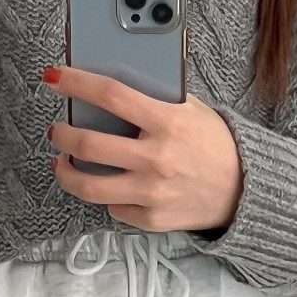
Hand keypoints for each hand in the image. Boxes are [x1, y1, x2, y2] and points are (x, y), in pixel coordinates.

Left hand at [43, 65, 242, 234]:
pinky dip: (105, 193)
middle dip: (63, 134)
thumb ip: (154, 100)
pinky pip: (113, 206)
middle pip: (90, 145)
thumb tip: (109, 91)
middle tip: (58, 130)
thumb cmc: (213, 143)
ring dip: (66, 172)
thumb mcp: (191, 110)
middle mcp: (156, 159)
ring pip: (89, 187)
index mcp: (167, 122)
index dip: (76, 83)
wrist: (241, 189)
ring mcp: (151, 193)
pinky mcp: (150, 218)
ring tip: (62, 162)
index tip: (55, 78)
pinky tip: (107, 183)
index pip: (111, 95)